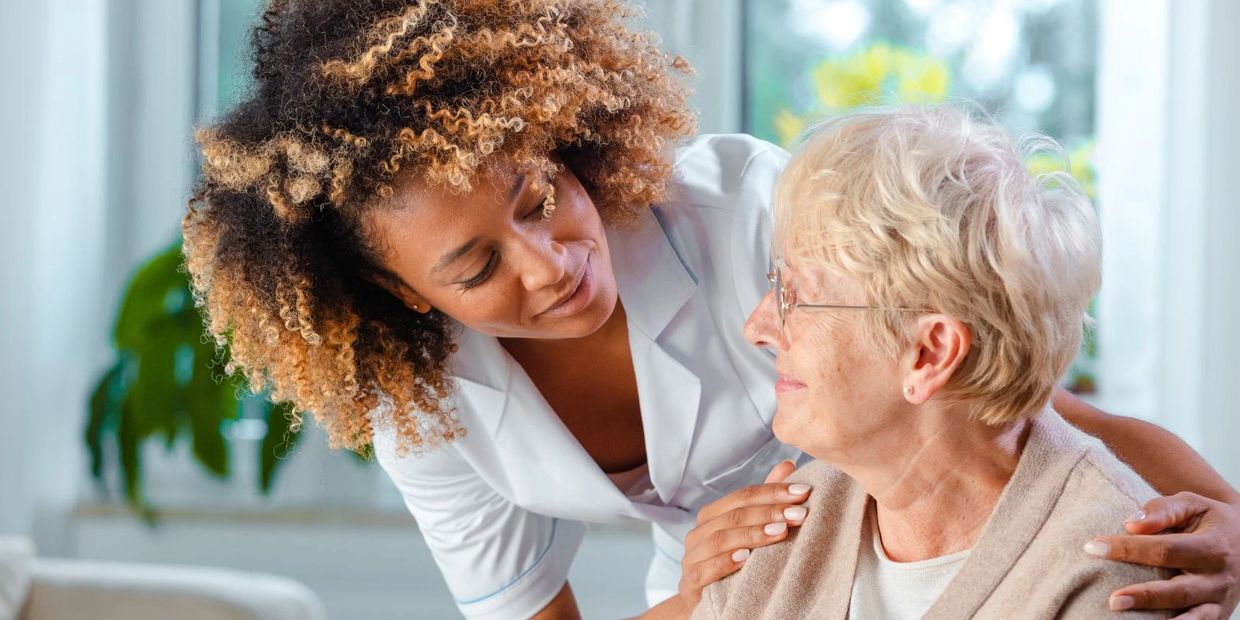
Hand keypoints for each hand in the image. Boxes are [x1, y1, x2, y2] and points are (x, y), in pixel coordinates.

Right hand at [677, 460, 809, 605]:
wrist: (706, 602)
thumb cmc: (732, 562)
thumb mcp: (750, 531)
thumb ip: (766, 500)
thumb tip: (789, 465)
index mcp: (712, 515)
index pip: (742, 496)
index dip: (772, 492)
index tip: (803, 492)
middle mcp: (698, 532)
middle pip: (734, 515)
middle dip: (769, 512)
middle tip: (799, 513)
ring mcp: (692, 557)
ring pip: (721, 539)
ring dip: (753, 534)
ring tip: (781, 532)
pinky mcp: (690, 583)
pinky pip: (705, 569)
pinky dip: (726, 562)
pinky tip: (747, 558)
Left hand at [1084, 492, 1239, 617]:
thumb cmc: (1209, 519)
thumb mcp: (1191, 504)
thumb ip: (1162, 510)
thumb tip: (1131, 524)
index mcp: (1212, 546)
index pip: (1164, 549)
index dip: (1128, 549)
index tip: (1092, 547)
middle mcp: (1219, 577)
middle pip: (1178, 590)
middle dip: (1144, 596)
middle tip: (1112, 600)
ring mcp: (1220, 600)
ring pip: (1194, 618)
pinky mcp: (1219, 615)